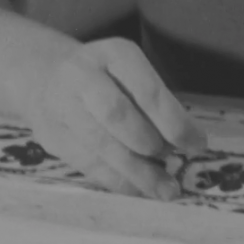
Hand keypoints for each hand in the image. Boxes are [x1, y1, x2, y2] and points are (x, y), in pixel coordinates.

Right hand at [14, 37, 207, 200]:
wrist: (45, 77)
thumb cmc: (106, 76)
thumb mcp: (131, 72)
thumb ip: (155, 103)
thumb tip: (185, 143)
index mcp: (113, 54)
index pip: (146, 90)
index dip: (174, 121)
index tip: (198, 145)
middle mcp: (83, 75)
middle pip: (117, 114)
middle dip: (149, 143)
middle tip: (173, 160)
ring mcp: (62, 106)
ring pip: (101, 144)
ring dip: (137, 172)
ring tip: (165, 189)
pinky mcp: (53, 137)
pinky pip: (89, 164)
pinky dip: (118, 181)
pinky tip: (139, 189)